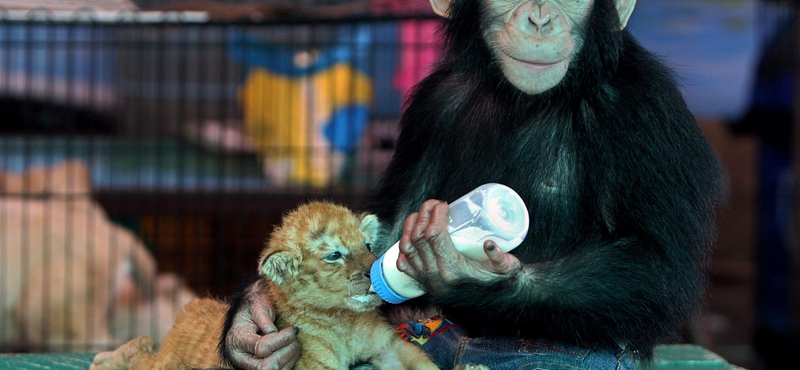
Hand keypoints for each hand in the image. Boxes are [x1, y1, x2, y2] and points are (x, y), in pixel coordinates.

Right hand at [224, 280, 299, 369]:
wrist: (247, 314)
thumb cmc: (253, 307)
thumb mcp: (257, 306)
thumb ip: (264, 318)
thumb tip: (274, 333)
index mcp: (237, 339)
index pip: (261, 348)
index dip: (281, 340)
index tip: (293, 330)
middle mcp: (240, 357)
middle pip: (266, 367)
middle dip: (286, 353)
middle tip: (295, 338)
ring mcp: (249, 366)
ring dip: (289, 359)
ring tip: (295, 343)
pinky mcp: (260, 368)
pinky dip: (288, 363)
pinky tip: (292, 351)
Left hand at [395, 200, 521, 294]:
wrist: (493, 301)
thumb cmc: (500, 280)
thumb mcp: (506, 267)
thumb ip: (500, 257)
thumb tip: (489, 243)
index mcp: (453, 270)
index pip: (434, 234)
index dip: (435, 214)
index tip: (444, 204)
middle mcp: (435, 276)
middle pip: (419, 236)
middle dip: (423, 214)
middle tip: (434, 205)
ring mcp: (427, 280)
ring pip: (407, 248)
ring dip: (410, 226)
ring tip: (420, 215)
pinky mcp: (423, 283)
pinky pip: (404, 264)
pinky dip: (404, 247)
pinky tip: (411, 235)